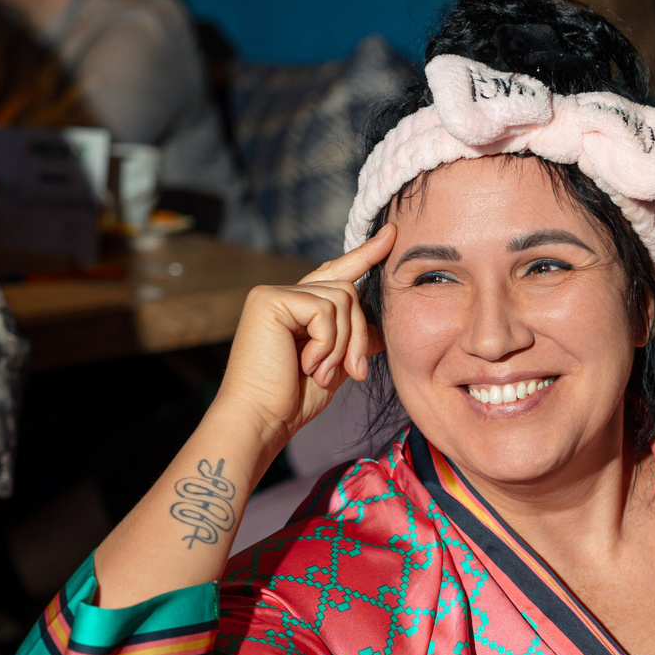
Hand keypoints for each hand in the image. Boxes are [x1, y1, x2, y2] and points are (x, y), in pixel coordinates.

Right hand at [209, 223, 393, 449]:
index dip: (364, 256)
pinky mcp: (270, 299)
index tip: (392, 235)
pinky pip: (325, 310)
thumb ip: (355, 341)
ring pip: (342, 299)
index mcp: (298, 306)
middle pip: (348, 291)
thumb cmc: (293, 399)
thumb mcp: (337, 366)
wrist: (263, 419)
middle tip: (354, 372)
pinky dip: (327, 344)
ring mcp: (275, 293)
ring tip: (322, 373)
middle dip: (358, 334)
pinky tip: (309, 364)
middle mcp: (285, 293)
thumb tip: (383, 328)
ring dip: (342, 344)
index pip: (337, 274)